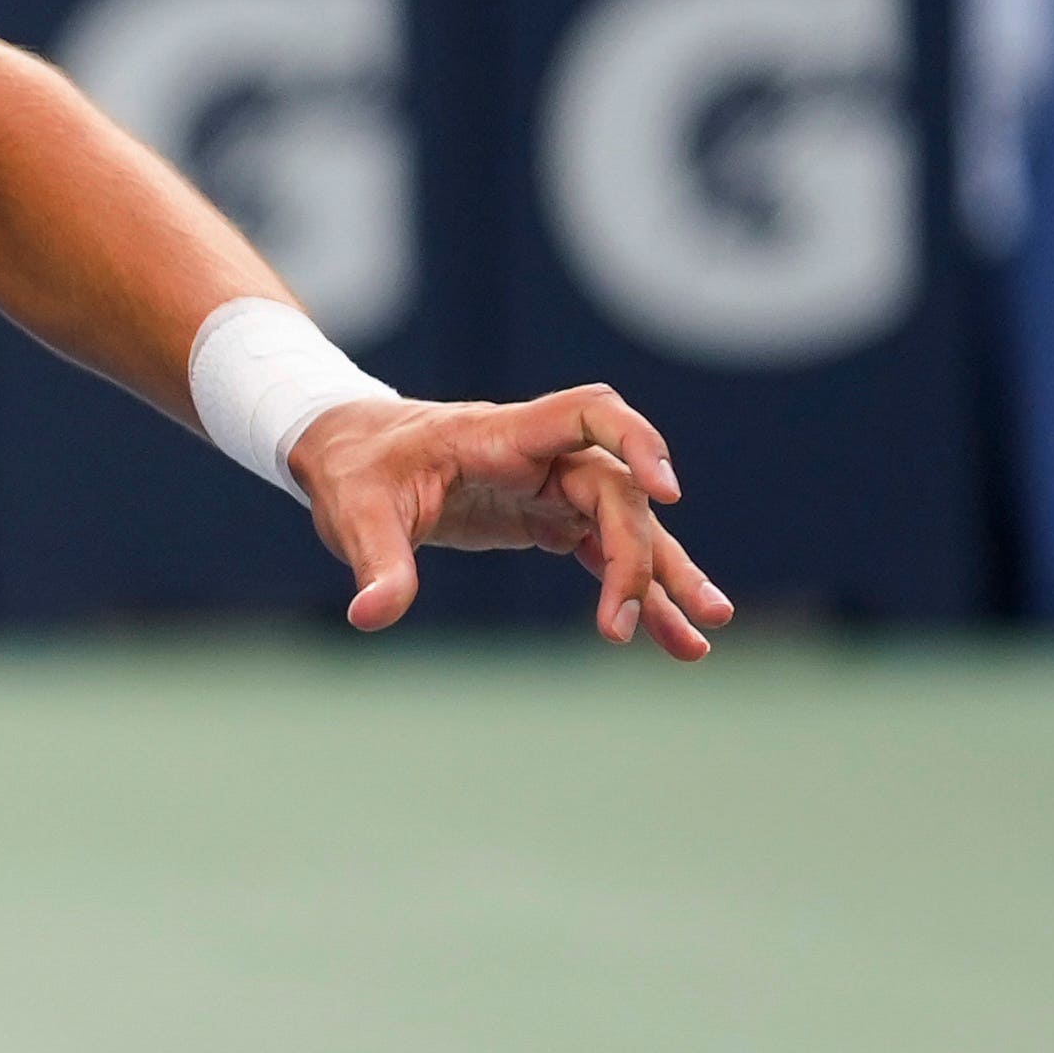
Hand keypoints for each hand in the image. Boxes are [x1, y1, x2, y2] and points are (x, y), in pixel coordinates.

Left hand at [287, 389, 734, 659]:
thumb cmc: (357, 472)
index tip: (665, 493)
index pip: (589, 414)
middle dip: (634, 557)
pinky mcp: (550, 519)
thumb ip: (376, 564)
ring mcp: (553, 488)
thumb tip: (369, 617)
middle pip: (617, 493)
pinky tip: (671, 638)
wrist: (352, 457)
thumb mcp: (356, 515)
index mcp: (502, 436)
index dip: (635, 442)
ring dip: (665, 580)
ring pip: (629, 528)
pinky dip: (636, 593)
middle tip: (624, 627)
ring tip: (701, 637)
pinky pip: (607, 553)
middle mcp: (542, 456)